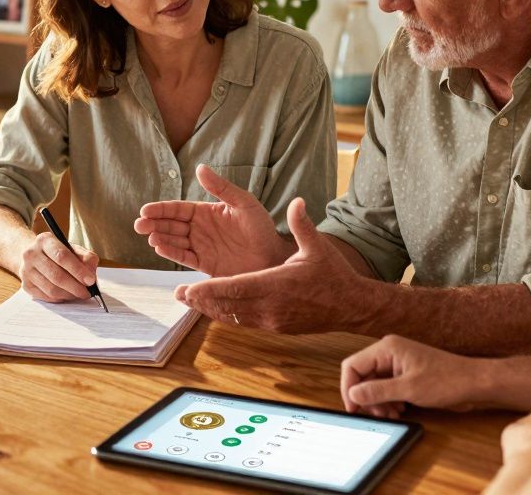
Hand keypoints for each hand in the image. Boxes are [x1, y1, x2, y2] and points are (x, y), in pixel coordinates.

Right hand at [17, 233, 98, 301]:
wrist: (33, 255)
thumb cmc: (57, 252)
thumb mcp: (72, 248)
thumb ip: (85, 257)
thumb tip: (90, 274)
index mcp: (45, 240)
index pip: (62, 256)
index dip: (78, 270)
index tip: (90, 280)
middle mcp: (31, 254)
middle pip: (56, 275)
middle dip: (75, 287)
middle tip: (87, 292)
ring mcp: (26, 270)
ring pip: (51, 289)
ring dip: (69, 295)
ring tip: (78, 294)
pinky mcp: (25, 285)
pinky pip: (46, 297)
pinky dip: (60, 298)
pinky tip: (67, 294)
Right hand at [135, 164, 291, 275]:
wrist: (274, 257)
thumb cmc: (261, 227)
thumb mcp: (243, 203)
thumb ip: (221, 188)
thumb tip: (200, 167)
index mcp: (206, 212)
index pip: (178, 209)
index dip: (161, 209)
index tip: (145, 209)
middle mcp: (199, 229)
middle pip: (170, 225)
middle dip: (153, 224)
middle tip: (139, 224)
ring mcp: (200, 247)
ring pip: (174, 241)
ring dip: (160, 238)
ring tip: (150, 237)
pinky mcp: (204, 265)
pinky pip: (184, 258)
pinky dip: (172, 253)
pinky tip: (160, 248)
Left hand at [173, 198, 366, 333]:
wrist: (351, 307)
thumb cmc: (334, 275)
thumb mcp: (318, 247)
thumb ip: (302, 225)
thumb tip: (297, 201)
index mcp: (277, 286)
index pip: (237, 288)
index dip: (211, 290)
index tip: (190, 287)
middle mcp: (271, 307)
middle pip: (229, 305)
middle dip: (202, 300)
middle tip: (179, 293)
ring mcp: (272, 321)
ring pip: (234, 316)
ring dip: (210, 309)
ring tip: (189, 300)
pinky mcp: (275, 327)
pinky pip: (244, 322)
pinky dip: (227, 315)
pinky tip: (214, 309)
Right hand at [341, 335, 487, 418]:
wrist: (474, 383)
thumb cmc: (448, 380)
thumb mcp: (409, 389)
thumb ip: (377, 391)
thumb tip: (353, 395)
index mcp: (387, 348)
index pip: (353, 366)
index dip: (349, 388)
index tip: (353, 408)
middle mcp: (389, 352)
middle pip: (362, 375)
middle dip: (367, 397)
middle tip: (377, 414)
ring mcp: (397, 363)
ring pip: (374, 383)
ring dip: (378, 401)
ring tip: (392, 414)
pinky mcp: (405, 373)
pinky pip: (386, 387)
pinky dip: (388, 400)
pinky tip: (400, 410)